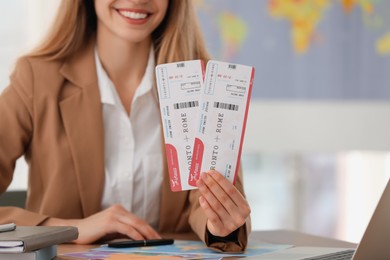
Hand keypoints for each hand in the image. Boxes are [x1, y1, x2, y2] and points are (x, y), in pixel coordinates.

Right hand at [41, 204, 160, 243]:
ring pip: (136, 224)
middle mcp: (118, 210)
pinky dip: (136, 235)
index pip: (138, 220)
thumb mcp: (111, 230)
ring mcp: (114, 214)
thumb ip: (123, 230)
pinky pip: (127, 229)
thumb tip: (140, 238)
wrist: (74, 231)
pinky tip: (142, 241)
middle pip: (139, 221)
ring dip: (146, 234)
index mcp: (119, 210)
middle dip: (151, 231)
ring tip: (154, 241)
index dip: (149, 228)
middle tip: (160, 240)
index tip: (157, 237)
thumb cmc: (92, 232)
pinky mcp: (109, 222)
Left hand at [196, 170, 250, 236]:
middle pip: (223, 197)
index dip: (220, 180)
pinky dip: (206, 206)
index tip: (211, 172)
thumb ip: (226, 190)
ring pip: (216, 205)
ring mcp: (231, 225)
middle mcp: (240, 217)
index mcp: (245, 207)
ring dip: (206, 192)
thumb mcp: (232, 201)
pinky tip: (201, 197)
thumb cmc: (227, 209)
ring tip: (199, 183)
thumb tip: (212, 175)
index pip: (231, 190)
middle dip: (211, 184)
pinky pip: (212, 216)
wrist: (224, 228)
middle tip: (203, 175)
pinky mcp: (221, 230)